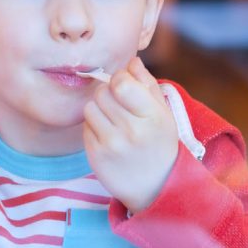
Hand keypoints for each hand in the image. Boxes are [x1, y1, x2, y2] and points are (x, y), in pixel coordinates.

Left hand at [83, 57, 178, 212]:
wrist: (155, 186)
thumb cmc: (159, 142)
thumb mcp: (163, 113)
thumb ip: (147, 84)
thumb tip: (131, 61)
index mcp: (152, 116)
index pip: (121, 83)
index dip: (120, 79)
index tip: (125, 87)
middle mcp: (131, 131)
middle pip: (102, 92)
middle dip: (108, 94)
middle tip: (119, 106)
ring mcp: (111, 145)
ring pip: (90, 107)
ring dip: (99, 110)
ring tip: (113, 121)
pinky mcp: (95, 156)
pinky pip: (85, 126)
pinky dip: (94, 127)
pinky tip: (108, 136)